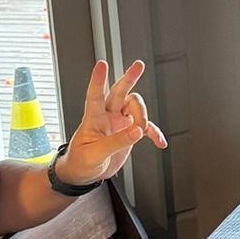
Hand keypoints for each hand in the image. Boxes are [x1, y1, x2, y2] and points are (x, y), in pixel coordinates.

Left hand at [57, 60, 167, 187]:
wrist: (83, 174)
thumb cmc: (80, 162)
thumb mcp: (94, 154)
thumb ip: (116, 142)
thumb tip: (137, 131)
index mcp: (93, 119)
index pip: (95, 95)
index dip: (98, 79)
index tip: (101, 64)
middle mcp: (107, 116)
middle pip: (119, 92)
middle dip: (129, 78)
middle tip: (138, 66)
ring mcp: (119, 123)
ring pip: (135, 107)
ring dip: (143, 117)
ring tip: (142, 132)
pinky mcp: (128, 133)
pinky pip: (146, 127)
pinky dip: (154, 133)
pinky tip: (159, 141)